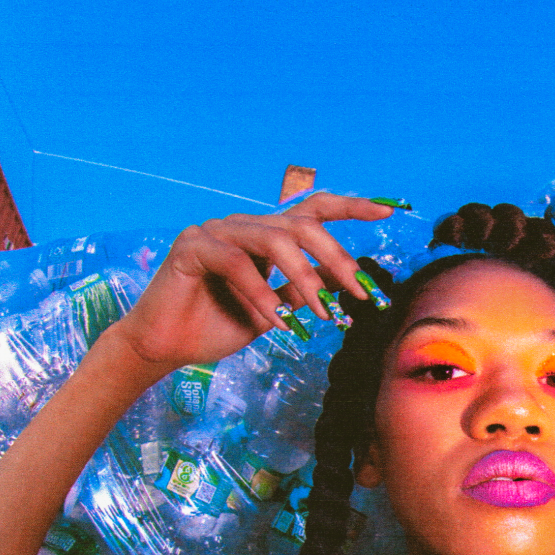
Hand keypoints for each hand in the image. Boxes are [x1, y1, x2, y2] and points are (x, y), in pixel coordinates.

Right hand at [112, 194, 393, 369]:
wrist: (167, 347)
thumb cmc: (218, 326)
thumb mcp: (276, 311)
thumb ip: (303, 292)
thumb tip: (343, 284)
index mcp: (265, 236)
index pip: (313, 210)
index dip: (350, 207)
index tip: (388, 211)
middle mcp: (243, 225)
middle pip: (302, 225)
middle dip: (336, 258)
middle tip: (359, 293)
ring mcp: (216, 230)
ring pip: (274, 240)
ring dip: (305, 280)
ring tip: (323, 314)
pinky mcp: (192, 245)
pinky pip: (237, 263)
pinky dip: (262, 294)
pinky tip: (277, 322)